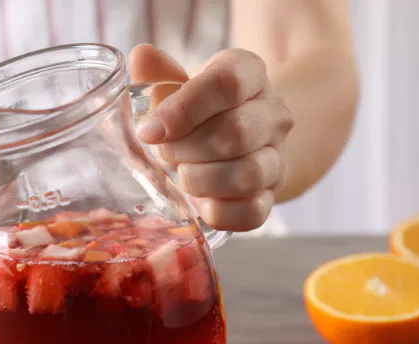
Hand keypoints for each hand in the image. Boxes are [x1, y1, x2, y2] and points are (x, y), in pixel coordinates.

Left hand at [129, 44, 293, 231]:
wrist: (246, 141)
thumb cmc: (202, 112)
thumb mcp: (181, 86)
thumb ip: (159, 76)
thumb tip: (141, 56)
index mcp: (249, 74)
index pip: (227, 84)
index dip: (184, 109)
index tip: (149, 131)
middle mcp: (273, 113)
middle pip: (235, 133)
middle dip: (185, 149)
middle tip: (164, 153)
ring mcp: (277, 156)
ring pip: (247, 174)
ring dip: (200, 180)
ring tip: (182, 175)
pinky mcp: (273, 196)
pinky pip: (252, 212)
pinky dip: (218, 212)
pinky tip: (198, 203)